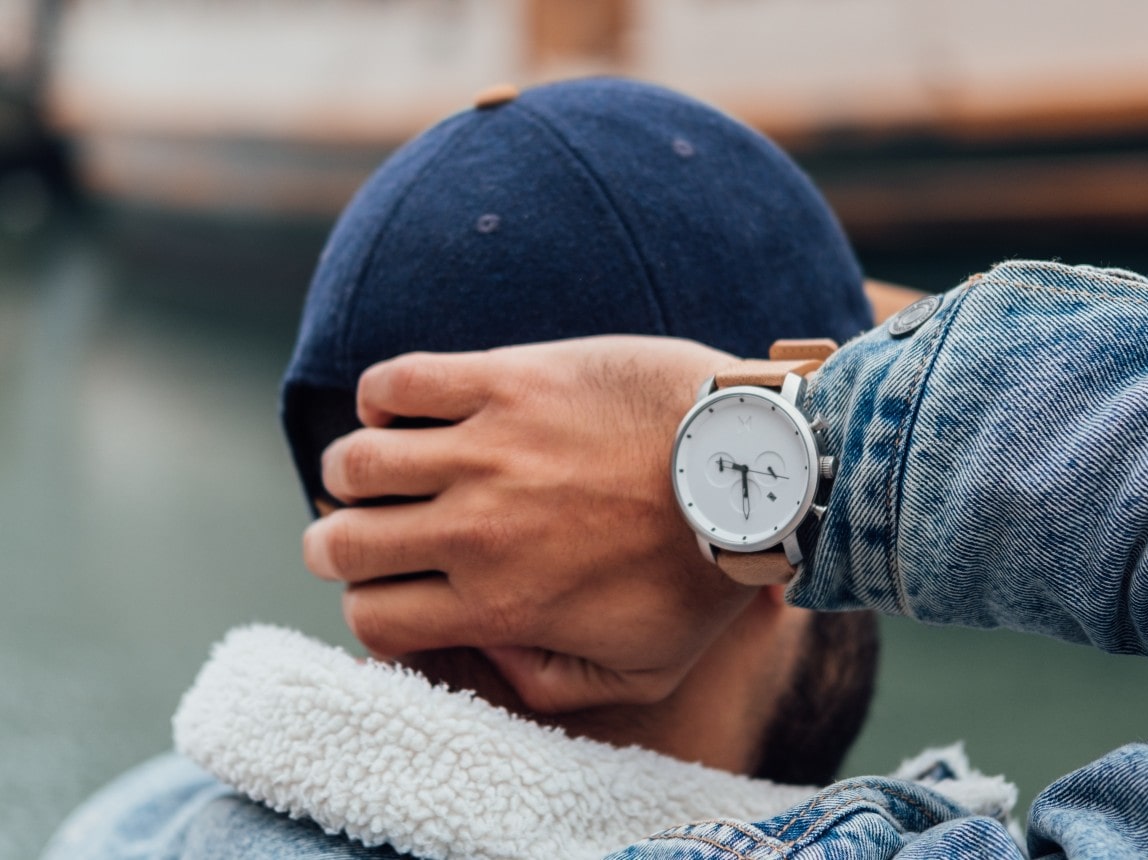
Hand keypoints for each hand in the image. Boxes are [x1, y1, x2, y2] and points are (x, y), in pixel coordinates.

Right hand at [302, 336, 755, 712]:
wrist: (754, 469)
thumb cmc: (705, 573)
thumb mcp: (643, 670)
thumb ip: (553, 684)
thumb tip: (488, 658)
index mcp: (501, 604)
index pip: (374, 617)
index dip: (369, 609)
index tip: (392, 590)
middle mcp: (478, 530)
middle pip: (344, 542)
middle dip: (336, 544)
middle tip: (361, 531)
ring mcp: (489, 449)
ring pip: (355, 461)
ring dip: (352, 470)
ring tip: (381, 468)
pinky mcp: (511, 379)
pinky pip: (399, 381)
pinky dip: (382, 397)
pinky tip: (410, 409)